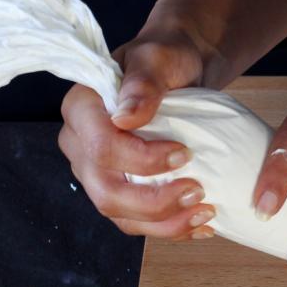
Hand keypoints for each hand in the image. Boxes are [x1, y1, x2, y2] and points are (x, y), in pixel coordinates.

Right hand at [58, 27, 216, 238]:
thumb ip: (144, 83)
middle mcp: (80, 145)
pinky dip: (170, 228)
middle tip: (199, 192)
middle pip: (106, 192)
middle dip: (154, 202)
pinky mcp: (120, 188)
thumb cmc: (167, 59)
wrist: (180, 70)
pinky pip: (137, 221)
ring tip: (205, 213)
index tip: (185, 154)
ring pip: (121, 214)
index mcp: (81, 110)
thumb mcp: (159, 58)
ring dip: (165, 223)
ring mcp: (97, 171)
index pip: (102, 148)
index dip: (143, 161)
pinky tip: (201, 226)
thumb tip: (126, 116)